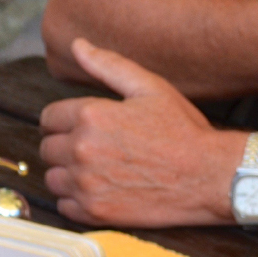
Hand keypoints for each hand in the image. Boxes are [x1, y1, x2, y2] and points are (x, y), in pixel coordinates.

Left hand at [40, 39, 238, 225]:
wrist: (210, 176)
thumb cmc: (184, 130)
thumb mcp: (151, 88)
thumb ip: (109, 65)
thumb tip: (78, 45)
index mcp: (91, 116)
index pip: (49, 117)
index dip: (66, 119)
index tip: (87, 126)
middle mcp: (82, 150)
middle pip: (47, 148)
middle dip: (66, 145)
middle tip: (98, 147)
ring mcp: (86, 184)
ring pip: (52, 177)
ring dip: (68, 173)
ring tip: (99, 168)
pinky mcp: (94, 212)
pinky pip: (64, 205)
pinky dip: (77, 198)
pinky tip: (102, 189)